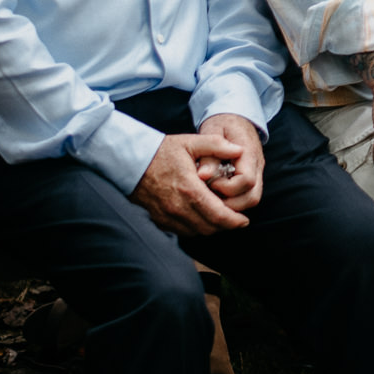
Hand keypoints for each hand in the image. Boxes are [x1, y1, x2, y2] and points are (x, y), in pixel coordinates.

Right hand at [131, 133, 249, 235]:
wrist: (129, 161)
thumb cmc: (162, 151)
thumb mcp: (191, 142)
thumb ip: (217, 145)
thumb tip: (240, 150)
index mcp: (190, 190)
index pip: (218, 215)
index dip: (234, 221)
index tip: (244, 220)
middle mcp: (179, 208)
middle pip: (209, 227)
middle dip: (226, 226)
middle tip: (236, 220)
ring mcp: (167, 216)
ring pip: (196, 232)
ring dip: (211, 228)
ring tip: (221, 218)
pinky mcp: (159, 220)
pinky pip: (182, 231)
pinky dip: (195, 228)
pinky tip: (201, 217)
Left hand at [198, 113, 265, 212]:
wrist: (236, 116)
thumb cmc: (223, 123)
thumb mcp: (213, 131)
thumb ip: (210, 154)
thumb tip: (204, 176)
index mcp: (249, 152)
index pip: (246, 180)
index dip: (227, 188)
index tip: (210, 182)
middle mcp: (257, 165)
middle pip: (252, 196)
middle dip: (230, 204)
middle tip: (210, 197)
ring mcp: (257, 173)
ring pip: (251, 199)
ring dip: (232, 205)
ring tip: (212, 198)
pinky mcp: (252, 178)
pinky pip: (246, 196)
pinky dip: (233, 201)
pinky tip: (216, 195)